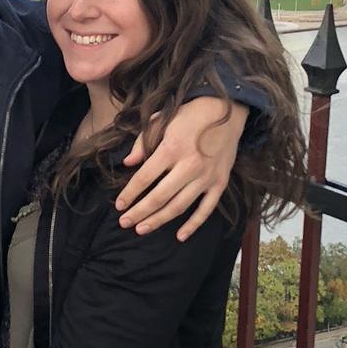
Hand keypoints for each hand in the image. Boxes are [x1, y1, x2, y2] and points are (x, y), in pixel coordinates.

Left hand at [117, 98, 247, 239]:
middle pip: (159, 197)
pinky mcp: (220, 183)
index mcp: (172, 149)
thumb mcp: (162, 120)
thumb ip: (143, 142)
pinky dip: (193, 225)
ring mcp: (206, 177)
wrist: (227, 111)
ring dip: (159, 220)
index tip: (119, 205)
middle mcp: (189, 166)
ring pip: (179, 206)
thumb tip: (127, 163)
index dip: (129, 194)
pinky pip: (206, 209)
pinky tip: (179, 236)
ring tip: (141, 229)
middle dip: (139, 212)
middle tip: (124, 222)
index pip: (144, 178)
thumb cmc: (189, 115)